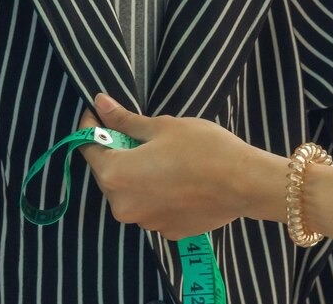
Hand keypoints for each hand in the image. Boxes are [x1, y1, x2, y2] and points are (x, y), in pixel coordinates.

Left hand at [79, 94, 286, 239]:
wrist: (244, 183)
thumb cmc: (203, 148)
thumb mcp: (162, 126)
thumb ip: (125, 120)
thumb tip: (99, 102)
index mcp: (116, 174)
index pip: (89, 148)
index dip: (92, 126)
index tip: (100, 112)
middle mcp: (122, 205)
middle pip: (110, 173)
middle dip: (119, 152)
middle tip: (142, 133)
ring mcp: (145, 222)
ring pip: (133, 192)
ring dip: (141, 175)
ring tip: (169, 157)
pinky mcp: (167, 230)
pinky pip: (153, 207)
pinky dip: (159, 193)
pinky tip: (182, 179)